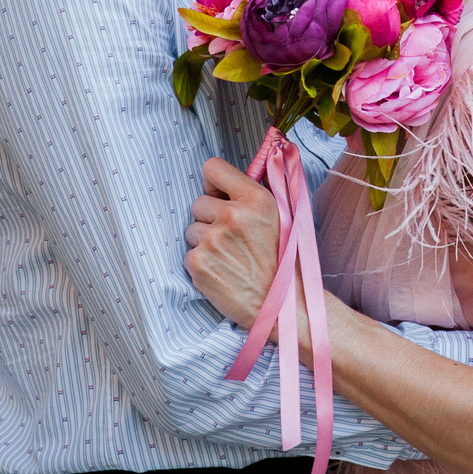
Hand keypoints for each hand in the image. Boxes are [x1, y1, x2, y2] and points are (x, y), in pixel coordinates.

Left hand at [184, 156, 281, 327]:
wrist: (283, 305)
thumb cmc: (283, 261)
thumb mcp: (280, 216)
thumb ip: (253, 193)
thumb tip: (229, 180)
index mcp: (254, 198)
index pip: (213, 168)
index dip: (214, 184)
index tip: (220, 197)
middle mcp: (232, 216)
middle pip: (198, 203)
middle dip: (210, 219)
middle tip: (232, 239)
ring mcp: (213, 240)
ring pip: (192, 230)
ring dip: (205, 242)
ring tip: (230, 258)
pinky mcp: (199, 263)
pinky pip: (189, 254)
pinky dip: (202, 263)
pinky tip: (223, 272)